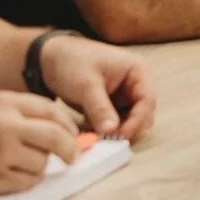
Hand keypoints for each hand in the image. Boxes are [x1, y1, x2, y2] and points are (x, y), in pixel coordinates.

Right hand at [0, 92, 78, 198]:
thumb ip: (16, 110)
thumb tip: (53, 123)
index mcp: (4, 104)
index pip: (51, 111)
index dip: (67, 124)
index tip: (72, 134)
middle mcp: (6, 126)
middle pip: (56, 137)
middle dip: (70, 148)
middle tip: (72, 156)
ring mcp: (2, 154)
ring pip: (42, 162)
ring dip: (39, 166)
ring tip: (20, 164)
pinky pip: (27, 182)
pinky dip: (26, 181)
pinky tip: (12, 175)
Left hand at [37, 33, 156, 140]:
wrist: (52, 58)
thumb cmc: (72, 61)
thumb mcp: (86, 84)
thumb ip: (100, 108)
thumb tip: (112, 131)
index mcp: (137, 71)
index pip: (147, 101)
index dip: (137, 121)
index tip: (120, 135)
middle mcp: (136, 85)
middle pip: (143, 114)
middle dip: (128, 129)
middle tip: (108, 141)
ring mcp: (125, 96)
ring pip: (131, 122)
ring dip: (117, 133)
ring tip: (98, 138)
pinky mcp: (113, 106)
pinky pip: (116, 125)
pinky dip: (107, 132)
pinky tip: (93, 135)